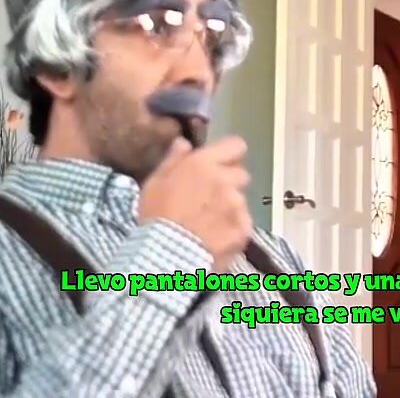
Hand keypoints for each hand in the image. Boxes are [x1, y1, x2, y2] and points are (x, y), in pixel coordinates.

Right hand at [138, 136, 252, 270]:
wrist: (166, 256)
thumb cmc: (156, 216)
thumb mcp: (155, 183)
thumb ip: (174, 160)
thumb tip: (185, 143)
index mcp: (204, 165)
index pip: (236, 146)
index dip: (230, 154)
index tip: (222, 164)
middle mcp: (226, 181)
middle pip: (241, 175)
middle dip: (230, 183)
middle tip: (211, 198)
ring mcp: (238, 206)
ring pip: (241, 201)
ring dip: (231, 208)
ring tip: (210, 224)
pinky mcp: (245, 229)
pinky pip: (244, 223)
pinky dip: (234, 229)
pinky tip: (217, 238)